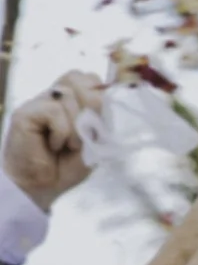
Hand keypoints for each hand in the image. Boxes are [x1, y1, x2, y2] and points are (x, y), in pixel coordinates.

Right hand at [3, 71, 102, 209]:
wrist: (41, 186)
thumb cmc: (65, 166)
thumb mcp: (94, 143)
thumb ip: (101, 121)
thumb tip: (106, 98)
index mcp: (72, 102)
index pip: (89, 78)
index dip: (100, 94)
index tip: (100, 121)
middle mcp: (54, 97)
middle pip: (79, 78)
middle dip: (92, 106)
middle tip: (86, 135)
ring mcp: (39, 102)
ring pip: (68, 95)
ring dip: (76, 127)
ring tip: (68, 146)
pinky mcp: (25, 112)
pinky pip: (54, 111)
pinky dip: (61, 132)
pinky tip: (53, 145)